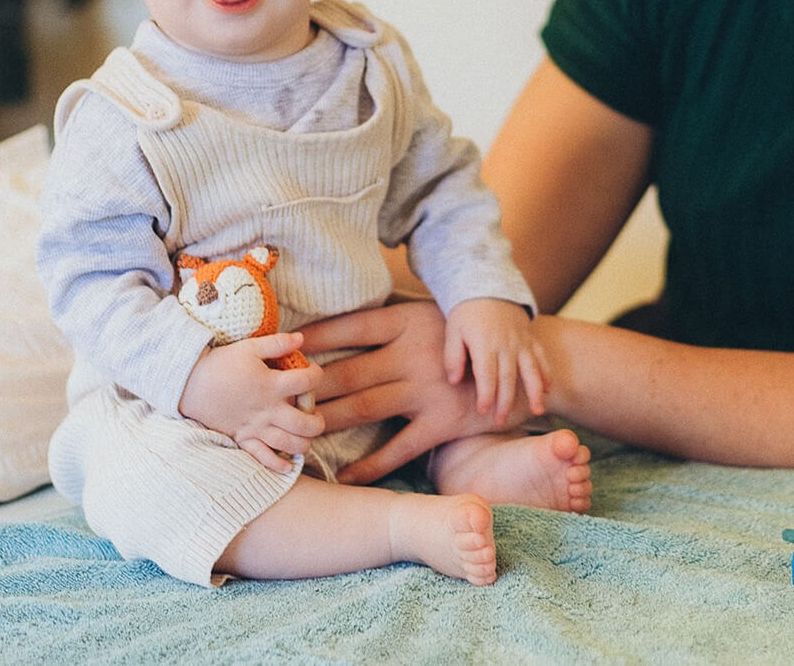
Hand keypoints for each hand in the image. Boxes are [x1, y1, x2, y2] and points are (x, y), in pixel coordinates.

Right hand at [178, 332, 324, 472]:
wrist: (189, 384)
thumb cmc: (220, 364)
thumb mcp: (249, 347)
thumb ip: (277, 343)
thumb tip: (301, 338)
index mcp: (271, 385)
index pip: (306, 382)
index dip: (316, 375)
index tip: (314, 373)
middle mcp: (267, 409)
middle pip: (304, 423)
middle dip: (317, 422)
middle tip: (316, 416)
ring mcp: (255, 427)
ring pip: (288, 443)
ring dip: (303, 443)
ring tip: (305, 436)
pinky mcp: (242, 438)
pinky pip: (262, 457)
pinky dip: (278, 465)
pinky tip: (288, 466)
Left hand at [301, 300, 517, 483]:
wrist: (520, 368)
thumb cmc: (463, 338)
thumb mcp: (429, 315)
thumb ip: (390, 319)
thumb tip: (336, 320)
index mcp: (408, 321)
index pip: (351, 326)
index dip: (315, 337)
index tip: (282, 345)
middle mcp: (415, 354)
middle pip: (349, 371)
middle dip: (309, 386)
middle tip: (274, 399)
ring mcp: (428, 390)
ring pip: (365, 407)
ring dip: (329, 421)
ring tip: (296, 433)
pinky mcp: (443, 423)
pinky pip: (399, 449)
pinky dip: (370, 466)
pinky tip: (345, 477)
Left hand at [444, 297, 547, 426]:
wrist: (488, 284)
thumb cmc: (466, 311)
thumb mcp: (453, 330)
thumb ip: (452, 356)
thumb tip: (454, 381)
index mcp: (484, 344)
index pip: (487, 375)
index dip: (486, 394)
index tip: (483, 411)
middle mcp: (506, 344)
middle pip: (508, 377)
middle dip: (506, 401)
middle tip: (501, 421)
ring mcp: (521, 341)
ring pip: (531, 369)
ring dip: (534, 391)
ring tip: (538, 411)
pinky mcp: (530, 338)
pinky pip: (540, 356)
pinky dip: (546, 373)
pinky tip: (548, 389)